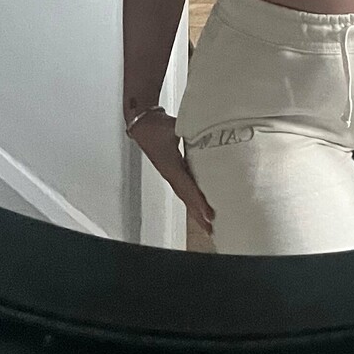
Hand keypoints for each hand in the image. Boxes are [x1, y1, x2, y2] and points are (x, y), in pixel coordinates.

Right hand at [128, 108, 214, 235]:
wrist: (142, 123)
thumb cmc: (156, 125)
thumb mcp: (174, 127)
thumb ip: (191, 129)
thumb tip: (208, 129)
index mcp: (170, 165)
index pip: (187, 187)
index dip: (198, 202)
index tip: (209, 215)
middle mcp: (170, 173)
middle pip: (186, 198)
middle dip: (198, 214)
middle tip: (211, 229)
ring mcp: (170, 173)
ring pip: (184, 195)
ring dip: (195, 210)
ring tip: (207, 224)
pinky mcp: (172, 170)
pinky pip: (184, 188)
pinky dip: (192, 199)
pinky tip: (200, 204)